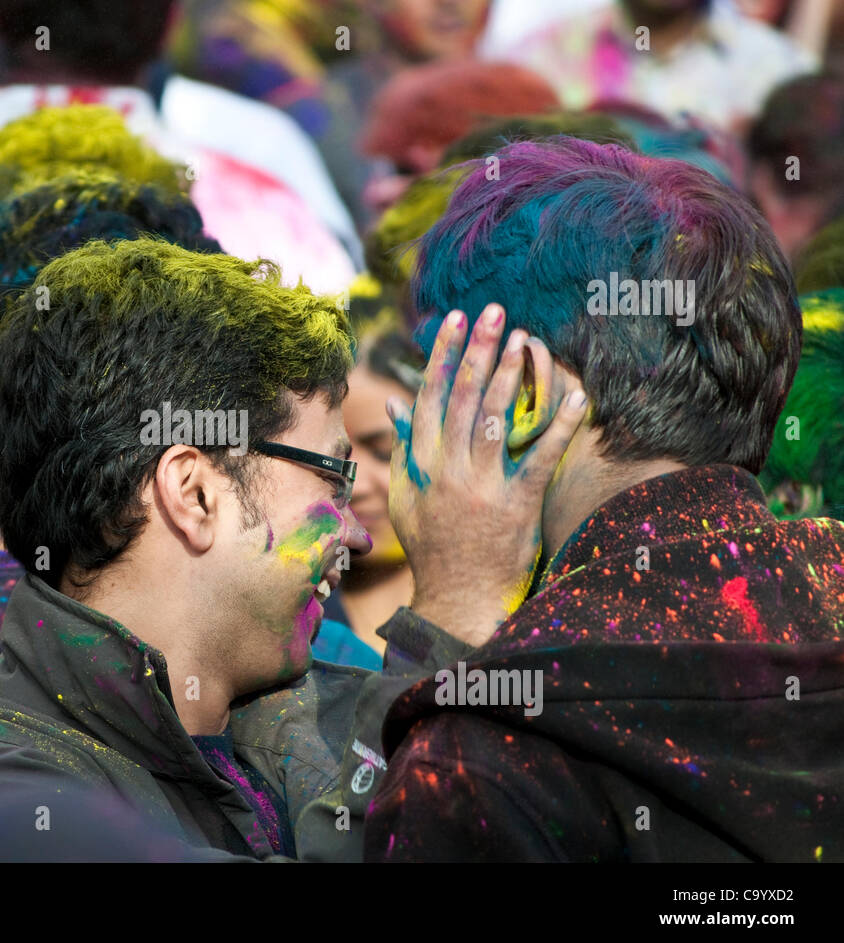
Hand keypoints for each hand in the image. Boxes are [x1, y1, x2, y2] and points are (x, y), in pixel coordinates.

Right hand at [387, 303, 586, 645]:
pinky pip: (540, 458)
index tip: (456, 319)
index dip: (443, 355)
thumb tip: (399, 404)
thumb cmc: (431, 547)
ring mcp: (481, 486)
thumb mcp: (405, 498)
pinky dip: (559, 426)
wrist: (456, 597)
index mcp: (421, 464)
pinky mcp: (515, 504)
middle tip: (494, 311)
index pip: (431, 396)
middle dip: (478, 349)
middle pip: (463, 397)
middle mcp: (447, 469)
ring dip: (511, 375)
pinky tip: (576, 396)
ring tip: (525, 339)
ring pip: (495, 419)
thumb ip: (404, 449)